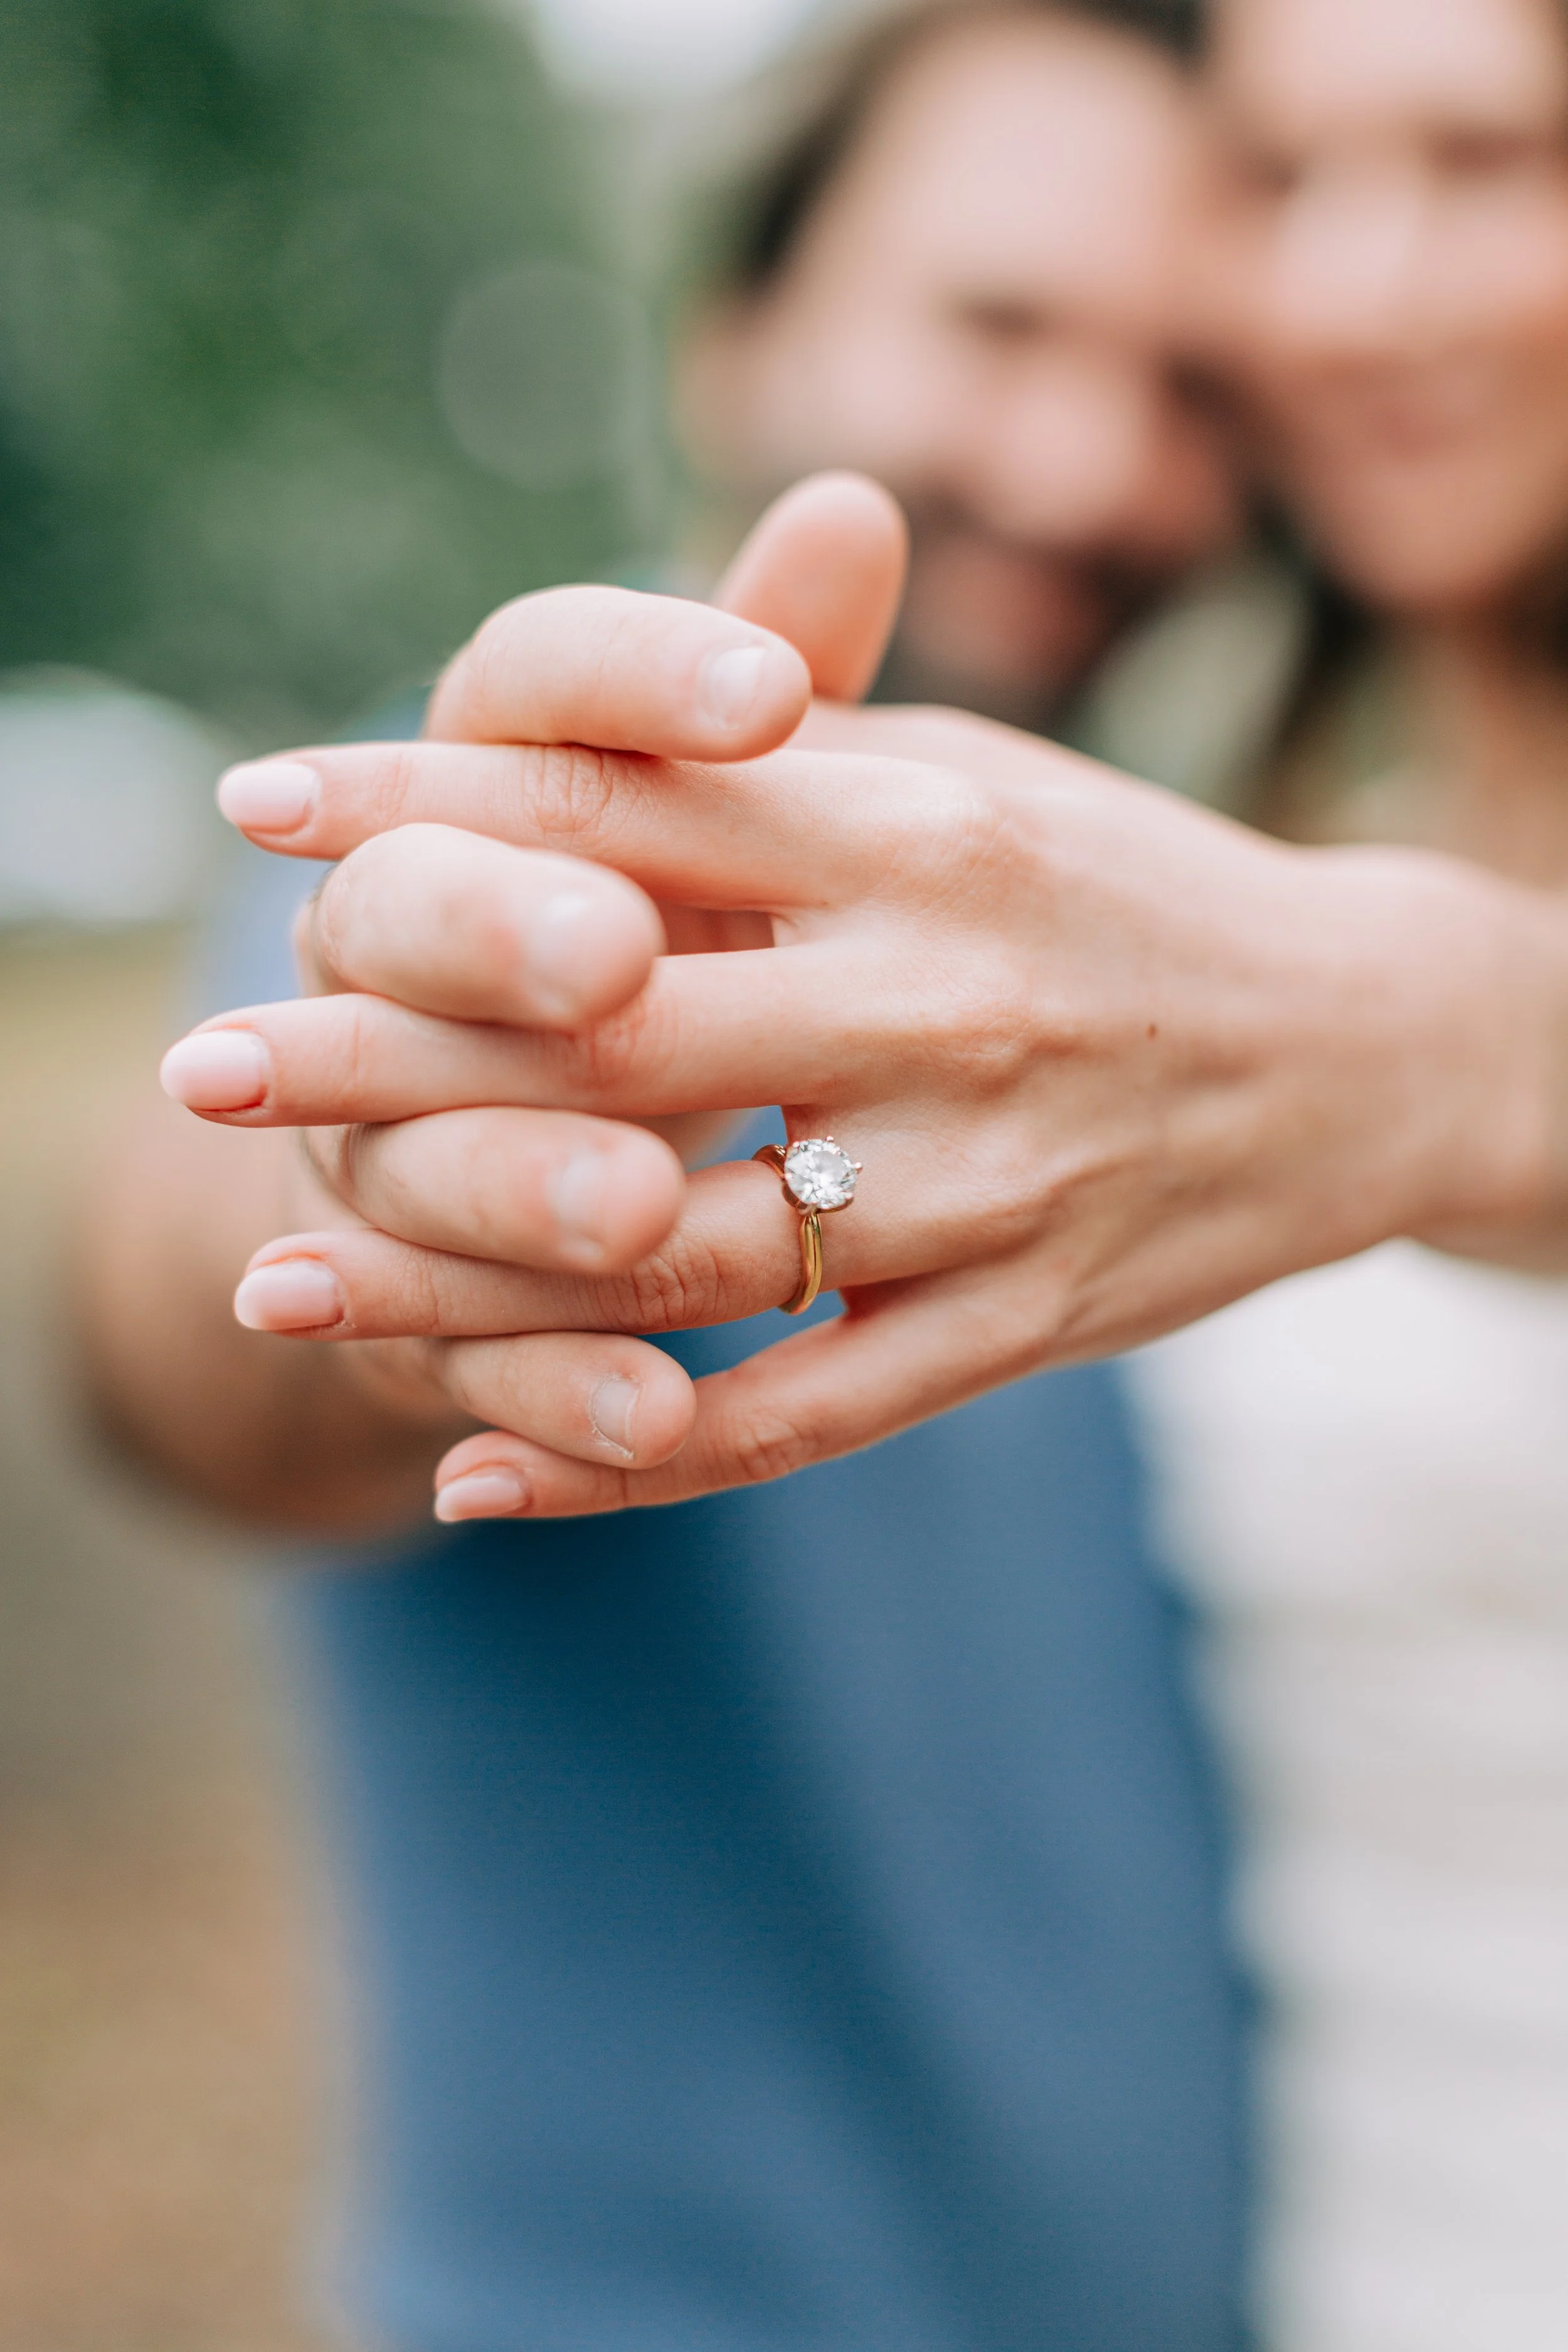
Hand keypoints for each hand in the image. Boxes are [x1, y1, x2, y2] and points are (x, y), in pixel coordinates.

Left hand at [161, 478, 1566, 1518]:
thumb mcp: (968, 782)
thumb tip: (537, 743)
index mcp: (924, 825)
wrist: (1369, 1040)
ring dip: (455, 1279)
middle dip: (381, 1049)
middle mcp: (947, 997)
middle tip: (198, 1067)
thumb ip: (772, 759)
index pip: (629, 802)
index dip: (425, 804)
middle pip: (612, 1029)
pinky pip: (797, 1417)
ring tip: (271, 1282)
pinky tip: (474, 1470)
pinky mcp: (1021, 1326)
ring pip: (677, 1255)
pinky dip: (627, 1457)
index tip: (254, 807)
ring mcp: (987, 1180)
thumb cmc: (1122, 894)